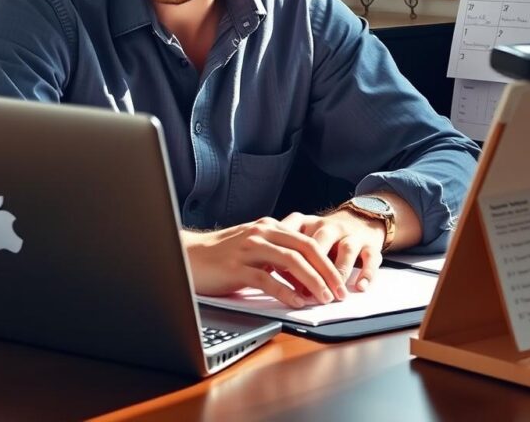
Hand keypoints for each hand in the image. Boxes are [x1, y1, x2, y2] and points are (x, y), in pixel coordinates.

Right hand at [181, 218, 346, 307]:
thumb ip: (276, 255)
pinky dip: (285, 292)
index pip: (306, 240)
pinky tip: (297, 303)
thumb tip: (305, 275)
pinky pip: (267, 279)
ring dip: (312, 281)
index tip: (341, 279)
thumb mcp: (253, 247)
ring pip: (290, 261)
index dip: (327, 260)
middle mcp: (261, 233)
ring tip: (325, 298)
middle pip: (305, 247)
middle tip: (341, 291)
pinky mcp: (236, 267)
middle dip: (327, 270)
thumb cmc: (221, 255)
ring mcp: (248, 249)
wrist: (188, 256)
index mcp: (267, 226)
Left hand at [279, 209, 385, 294]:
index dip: (285, 258)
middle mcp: (328, 226)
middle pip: (319, 245)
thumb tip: (269, 278)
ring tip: (335, 294)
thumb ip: (288, 253)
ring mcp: (350, 234)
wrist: (360, 217)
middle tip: (307, 293)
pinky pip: (370, 258)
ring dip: (339, 273)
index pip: (294, 239)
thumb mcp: (304, 236)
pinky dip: (367, 273)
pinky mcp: (370, 243)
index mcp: (308, 223)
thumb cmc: (325, 234)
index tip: (277, 277)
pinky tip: (360, 287)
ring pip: (346, 250)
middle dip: (314, 270)